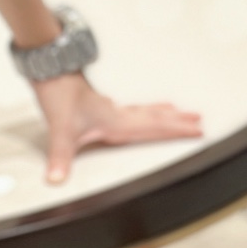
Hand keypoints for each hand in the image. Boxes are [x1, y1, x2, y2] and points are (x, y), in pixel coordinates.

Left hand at [33, 73, 202, 183]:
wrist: (48, 67)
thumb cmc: (58, 94)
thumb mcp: (59, 130)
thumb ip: (60, 157)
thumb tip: (56, 179)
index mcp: (115, 121)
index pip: (153, 127)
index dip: (176, 130)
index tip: (198, 130)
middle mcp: (116, 113)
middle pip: (154, 117)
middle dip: (177, 121)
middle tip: (199, 120)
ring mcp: (108, 107)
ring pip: (144, 111)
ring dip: (162, 113)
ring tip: (179, 111)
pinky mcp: (98, 104)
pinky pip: (129, 109)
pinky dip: (141, 110)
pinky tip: (137, 112)